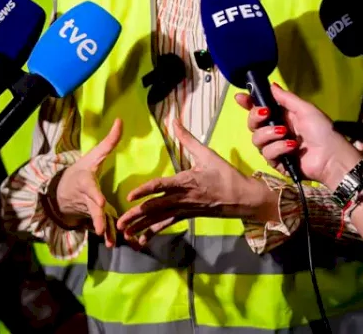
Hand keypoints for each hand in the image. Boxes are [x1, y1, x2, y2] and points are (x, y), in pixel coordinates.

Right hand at [52, 118, 122, 247]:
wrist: (61, 191)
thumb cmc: (81, 170)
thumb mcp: (93, 155)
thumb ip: (109, 141)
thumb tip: (121, 120)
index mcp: (85, 181)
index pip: (89, 187)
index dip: (94, 195)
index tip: (101, 202)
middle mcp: (86, 197)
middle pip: (92, 208)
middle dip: (98, 217)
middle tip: (101, 228)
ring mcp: (88, 209)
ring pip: (96, 220)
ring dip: (103, 229)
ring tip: (108, 241)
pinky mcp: (93, 217)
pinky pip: (100, 226)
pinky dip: (107, 235)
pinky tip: (112, 244)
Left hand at [117, 120, 274, 244]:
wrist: (244, 198)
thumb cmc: (226, 175)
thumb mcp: (207, 154)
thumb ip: (187, 139)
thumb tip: (174, 120)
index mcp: (186, 181)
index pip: (162, 186)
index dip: (145, 191)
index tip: (130, 196)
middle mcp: (183, 198)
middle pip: (156, 208)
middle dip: (136, 215)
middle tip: (118, 223)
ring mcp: (184, 209)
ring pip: (159, 219)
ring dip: (141, 226)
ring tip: (125, 233)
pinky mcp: (187, 216)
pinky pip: (167, 225)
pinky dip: (154, 232)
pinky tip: (142, 241)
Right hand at [235, 84, 361, 188]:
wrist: (332, 157)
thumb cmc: (322, 131)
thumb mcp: (305, 109)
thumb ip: (286, 98)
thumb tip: (271, 85)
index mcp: (281, 117)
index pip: (259, 108)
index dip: (247, 103)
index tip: (240, 97)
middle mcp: (275, 131)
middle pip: (252, 123)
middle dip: (255, 117)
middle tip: (266, 113)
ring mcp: (275, 147)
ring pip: (256, 139)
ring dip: (269, 134)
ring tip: (285, 133)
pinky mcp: (277, 162)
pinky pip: (267, 154)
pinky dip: (278, 148)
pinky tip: (292, 147)